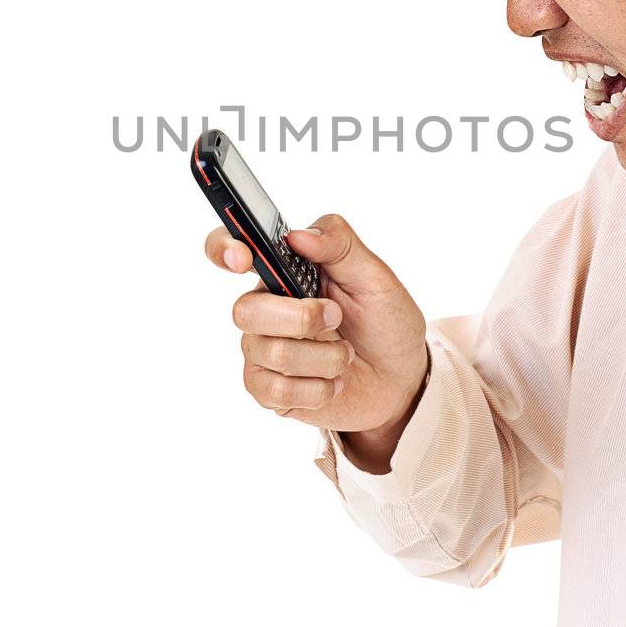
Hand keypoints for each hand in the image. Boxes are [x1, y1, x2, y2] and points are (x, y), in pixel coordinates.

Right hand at [204, 213, 428, 432]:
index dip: (224, 249)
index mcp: (284, 271)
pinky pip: (276, 391)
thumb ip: (340, 246)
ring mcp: (262, 350)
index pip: (232, 249)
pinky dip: (319, 388)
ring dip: (324, 357)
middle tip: (337, 317)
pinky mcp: (268, 390)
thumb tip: (298, 234)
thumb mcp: (376, 277)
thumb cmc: (384, 322)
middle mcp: (265, 307)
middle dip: (301, 318)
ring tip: (345, 354)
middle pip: (245, 310)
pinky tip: (334, 382)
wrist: (401, 379)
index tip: (243, 260)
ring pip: (272, 353)